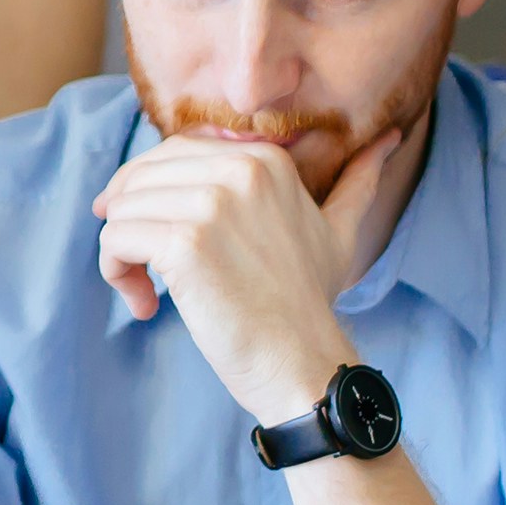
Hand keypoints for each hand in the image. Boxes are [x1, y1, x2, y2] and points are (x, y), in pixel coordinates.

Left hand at [90, 130, 397, 424]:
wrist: (303, 363)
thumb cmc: (309, 303)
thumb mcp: (339, 231)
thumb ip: (357, 182)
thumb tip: (390, 141)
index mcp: (264, 159)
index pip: (172, 153)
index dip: (147, 192)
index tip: (146, 234)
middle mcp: (240, 170)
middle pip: (139, 177)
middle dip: (126, 221)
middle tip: (140, 268)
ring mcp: (212, 205)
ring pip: (120, 209)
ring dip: (120, 254)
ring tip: (148, 292)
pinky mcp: (186, 244)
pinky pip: (115, 240)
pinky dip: (117, 273)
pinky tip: (146, 306)